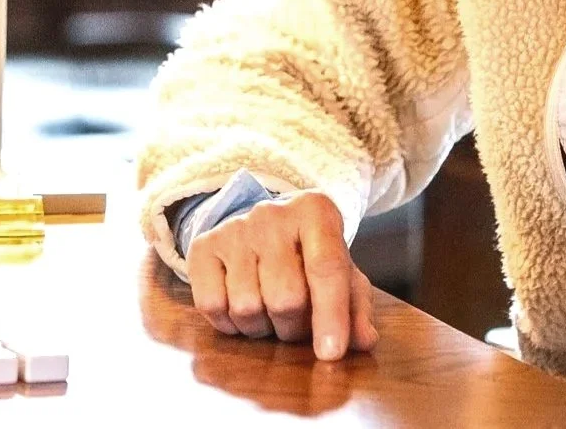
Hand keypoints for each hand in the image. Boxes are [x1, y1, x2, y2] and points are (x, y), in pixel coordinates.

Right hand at [186, 191, 379, 360]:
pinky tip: (242, 311)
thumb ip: (356, 307)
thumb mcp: (341, 273)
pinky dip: (230, 324)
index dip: (330, 315)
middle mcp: (271, 214)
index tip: (331, 353)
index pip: (326, 268)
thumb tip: (363, 341)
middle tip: (296, 322)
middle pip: (285, 297)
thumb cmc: (309, 256)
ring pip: (247, 307)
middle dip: (294, 327)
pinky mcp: (203, 246)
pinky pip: (212, 306)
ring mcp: (233, 228)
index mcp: (315, 212)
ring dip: (262, 327)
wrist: (263, 227)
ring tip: (270, 313)